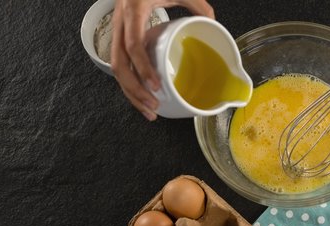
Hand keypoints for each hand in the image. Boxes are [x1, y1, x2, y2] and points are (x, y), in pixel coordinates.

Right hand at [111, 0, 214, 120]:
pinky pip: (120, 65)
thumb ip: (197, 4)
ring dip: (131, 92)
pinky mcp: (119, 39)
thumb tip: (213, 24)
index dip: (143, 67)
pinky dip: (130, 84)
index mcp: (133, 11)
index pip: (133, 44)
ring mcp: (117, 32)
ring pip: (116, 68)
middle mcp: (120, 23)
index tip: (156, 85)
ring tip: (149, 110)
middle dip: (134, 89)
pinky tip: (142, 98)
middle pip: (118, 64)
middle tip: (153, 105)